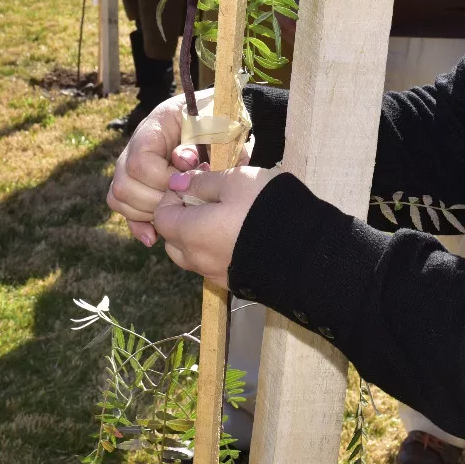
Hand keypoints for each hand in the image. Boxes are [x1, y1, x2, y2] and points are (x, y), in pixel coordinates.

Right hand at [106, 90, 220, 245]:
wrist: (219, 119)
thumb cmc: (222, 120)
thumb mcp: (223, 126)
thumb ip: (210, 142)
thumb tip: (185, 162)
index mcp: (157, 124)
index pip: (140, 161)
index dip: (162, 179)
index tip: (187, 182)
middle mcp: (137, 144)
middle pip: (124, 183)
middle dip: (156, 201)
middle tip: (184, 202)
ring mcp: (132, 164)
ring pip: (119, 197)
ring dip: (147, 213)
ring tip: (176, 213)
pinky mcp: (137, 183)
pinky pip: (124, 207)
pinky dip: (138, 224)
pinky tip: (155, 236)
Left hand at [154, 167, 278, 287]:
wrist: (304, 249)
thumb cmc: (265, 207)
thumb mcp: (235, 181)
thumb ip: (203, 182)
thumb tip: (177, 184)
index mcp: (189, 232)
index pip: (160, 217)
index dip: (172, 198)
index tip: (196, 184)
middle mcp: (196, 258)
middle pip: (173, 239)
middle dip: (183, 218)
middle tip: (209, 199)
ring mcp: (215, 273)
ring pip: (193, 254)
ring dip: (199, 236)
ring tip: (226, 217)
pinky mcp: (234, 282)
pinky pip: (213, 264)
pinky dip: (216, 249)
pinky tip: (240, 235)